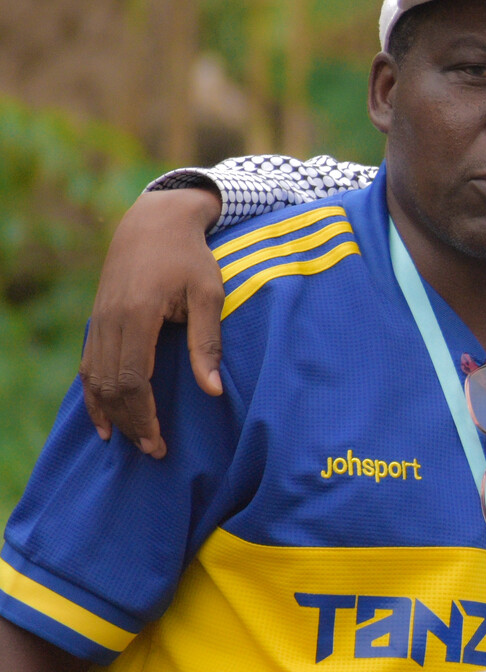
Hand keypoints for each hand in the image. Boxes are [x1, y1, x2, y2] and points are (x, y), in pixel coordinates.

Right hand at [80, 186, 224, 456]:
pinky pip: (88, 364)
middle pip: (110, 386)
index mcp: (137, 315)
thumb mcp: (209, 294)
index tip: (159, 442)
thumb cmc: (191, 257)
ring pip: (94, 378)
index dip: (143, 416)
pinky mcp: (98, 319)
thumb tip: (211, 391)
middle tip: (152, 450)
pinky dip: (93, 394)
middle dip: (130, 422)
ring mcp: (99, 320)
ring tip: (130, 441)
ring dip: (110, 413)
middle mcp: (110, 321)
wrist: (155, 221)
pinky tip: (104, 418)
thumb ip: (207, 342)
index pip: (132, 380)